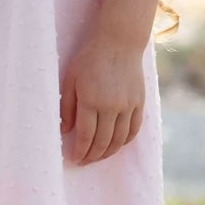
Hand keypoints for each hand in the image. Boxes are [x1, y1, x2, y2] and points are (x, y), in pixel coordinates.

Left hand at [60, 34, 144, 165]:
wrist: (118, 42)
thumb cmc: (89, 58)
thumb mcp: (70, 79)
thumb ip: (67, 106)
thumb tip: (65, 131)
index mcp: (91, 101)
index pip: (85, 136)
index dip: (80, 151)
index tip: (74, 159)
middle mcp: (111, 107)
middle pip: (103, 142)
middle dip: (92, 156)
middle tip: (84, 161)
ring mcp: (128, 106)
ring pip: (119, 139)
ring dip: (108, 152)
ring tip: (98, 157)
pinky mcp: (139, 103)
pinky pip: (134, 129)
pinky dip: (125, 141)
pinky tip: (116, 145)